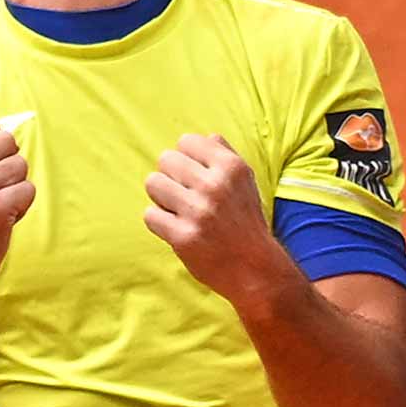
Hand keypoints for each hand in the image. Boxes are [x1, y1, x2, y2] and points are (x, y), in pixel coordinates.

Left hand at [142, 133, 293, 311]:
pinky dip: (159, 222)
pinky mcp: (183, 236)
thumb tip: (206, 137)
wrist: (255, 269)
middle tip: (185, 196)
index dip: (186, 159)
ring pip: (153, 183)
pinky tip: (176, 228)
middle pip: (165, 159)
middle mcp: (215, 186)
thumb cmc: (246, 222)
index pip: (186, 141)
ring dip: (161, 197)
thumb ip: (226, 156)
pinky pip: (149, 215)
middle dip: (171, 176)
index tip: (194, 176)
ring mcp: (198, 212)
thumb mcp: (246, 183)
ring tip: (179, 210)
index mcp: (231, 167)